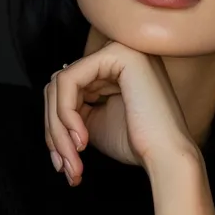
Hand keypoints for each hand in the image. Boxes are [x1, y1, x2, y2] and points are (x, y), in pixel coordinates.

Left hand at [43, 40, 198, 184]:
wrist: (166, 157)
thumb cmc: (137, 144)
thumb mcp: (92, 121)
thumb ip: (71, 107)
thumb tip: (47, 102)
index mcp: (115, 67)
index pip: (67, 86)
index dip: (56, 124)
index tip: (62, 161)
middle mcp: (119, 53)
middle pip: (60, 84)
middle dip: (54, 128)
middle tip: (63, 165)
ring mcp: (121, 49)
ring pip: (60, 83)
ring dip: (58, 127)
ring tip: (72, 159)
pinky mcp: (118, 54)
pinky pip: (69, 80)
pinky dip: (66, 113)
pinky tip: (82, 138)